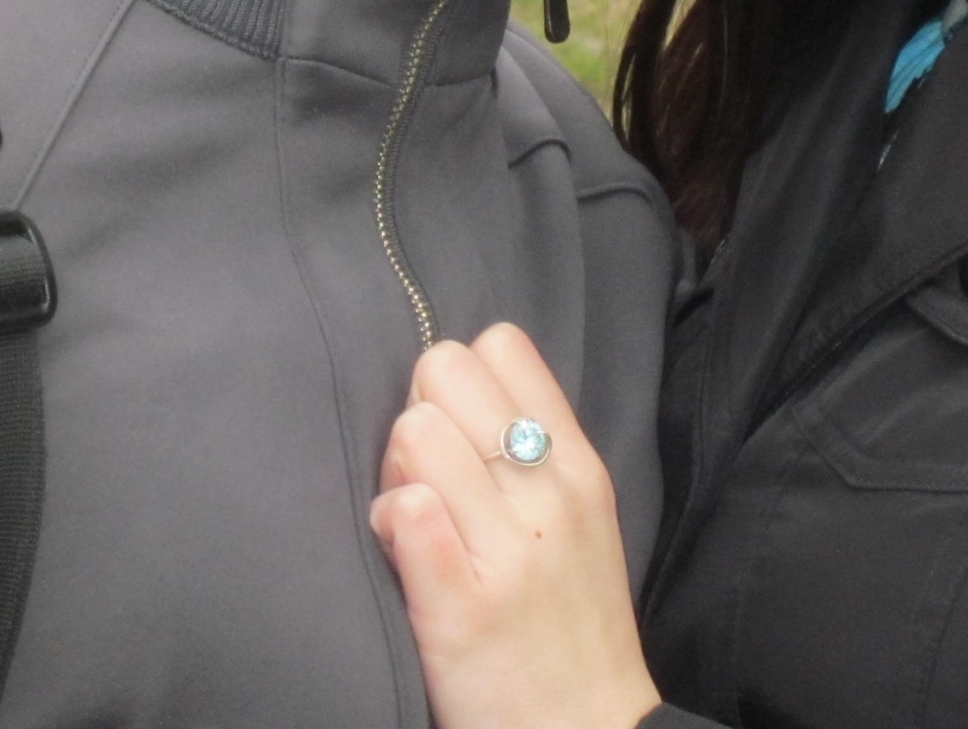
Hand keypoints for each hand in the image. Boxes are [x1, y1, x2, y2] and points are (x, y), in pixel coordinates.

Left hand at [370, 323, 663, 728]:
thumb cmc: (569, 622)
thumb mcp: (580, 519)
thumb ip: (532, 450)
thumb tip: (452, 393)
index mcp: (577, 464)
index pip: (501, 345)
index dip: (459, 380)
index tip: (458, 433)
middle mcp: (549, 493)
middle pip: (444, 370)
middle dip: (420, 415)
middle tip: (428, 479)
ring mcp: (508, 549)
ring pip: (415, 431)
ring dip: (395, 471)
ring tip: (414, 522)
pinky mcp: (462, 605)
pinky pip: (405, 510)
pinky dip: (387, 522)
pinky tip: (402, 553)